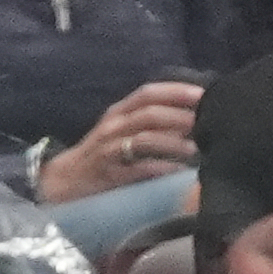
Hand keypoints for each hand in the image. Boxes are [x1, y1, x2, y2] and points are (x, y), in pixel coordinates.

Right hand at [39, 79, 208, 201]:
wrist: (66, 182)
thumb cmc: (104, 157)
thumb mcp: (123, 133)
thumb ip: (152, 125)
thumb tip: (193, 121)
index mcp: (120, 112)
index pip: (148, 93)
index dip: (176, 91)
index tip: (204, 93)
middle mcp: (114, 126)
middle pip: (148, 113)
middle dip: (179, 115)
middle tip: (207, 120)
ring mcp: (110, 149)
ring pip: (144, 139)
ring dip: (172, 142)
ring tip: (196, 148)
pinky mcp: (109, 174)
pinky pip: (138, 169)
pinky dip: (160, 169)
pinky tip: (178, 173)